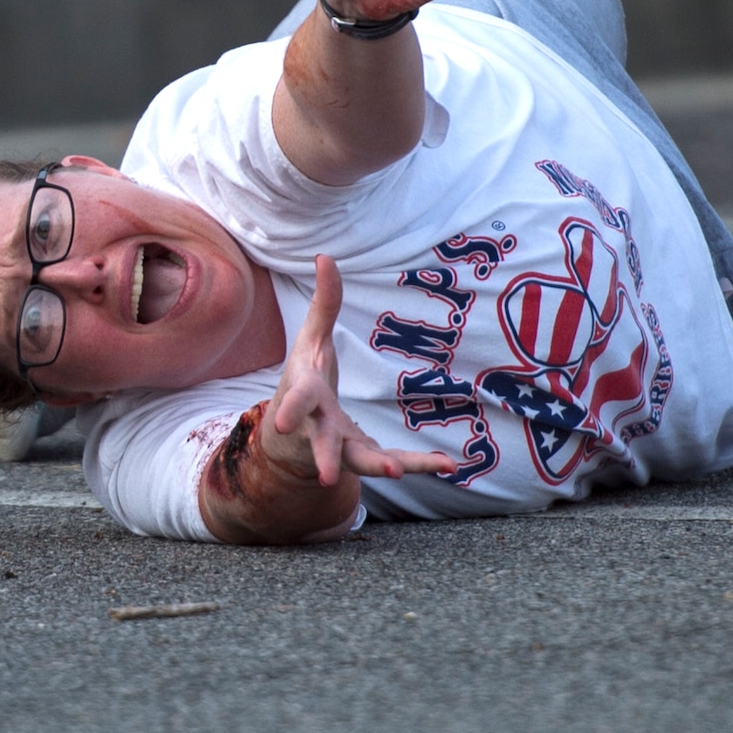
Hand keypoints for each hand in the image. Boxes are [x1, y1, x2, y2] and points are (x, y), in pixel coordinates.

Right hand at [262, 255, 456, 486]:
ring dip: (380, 465)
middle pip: (321, 443)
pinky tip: (449, 464)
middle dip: (324, 456)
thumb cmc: (304, 380)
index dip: (291, 409)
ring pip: (360, 461)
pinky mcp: (364, 457)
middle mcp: (320, 429)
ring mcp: (342, 449)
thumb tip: (325, 257)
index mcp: (305, 397)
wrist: (294, 437)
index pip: (297, 401)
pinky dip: (419, 464)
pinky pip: (394, 462)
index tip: (284, 421)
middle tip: (327, 475)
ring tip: (399, 471)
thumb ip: (323, 303)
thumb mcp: (311, 341)